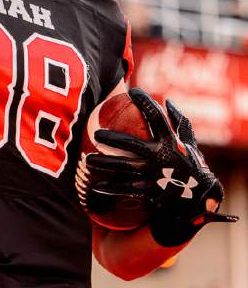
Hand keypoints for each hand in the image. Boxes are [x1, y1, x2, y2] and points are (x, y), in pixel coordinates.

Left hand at [85, 88, 237, 245]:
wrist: (200, 197)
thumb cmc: (192, 164)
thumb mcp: (190, 141)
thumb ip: (179, 121)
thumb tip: (167, 101)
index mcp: (170, 141)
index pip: (156, 116)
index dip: (145, 102)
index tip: (132, 90)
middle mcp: (160, 156)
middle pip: (131, 144)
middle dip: (111, 138)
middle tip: (95, 133)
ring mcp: (154, 174)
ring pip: (124, 167)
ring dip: (104, 164)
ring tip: (87, 160)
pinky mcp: (150, 190)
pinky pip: (126, 188)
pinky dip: (110, 188)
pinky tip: (95, 186)